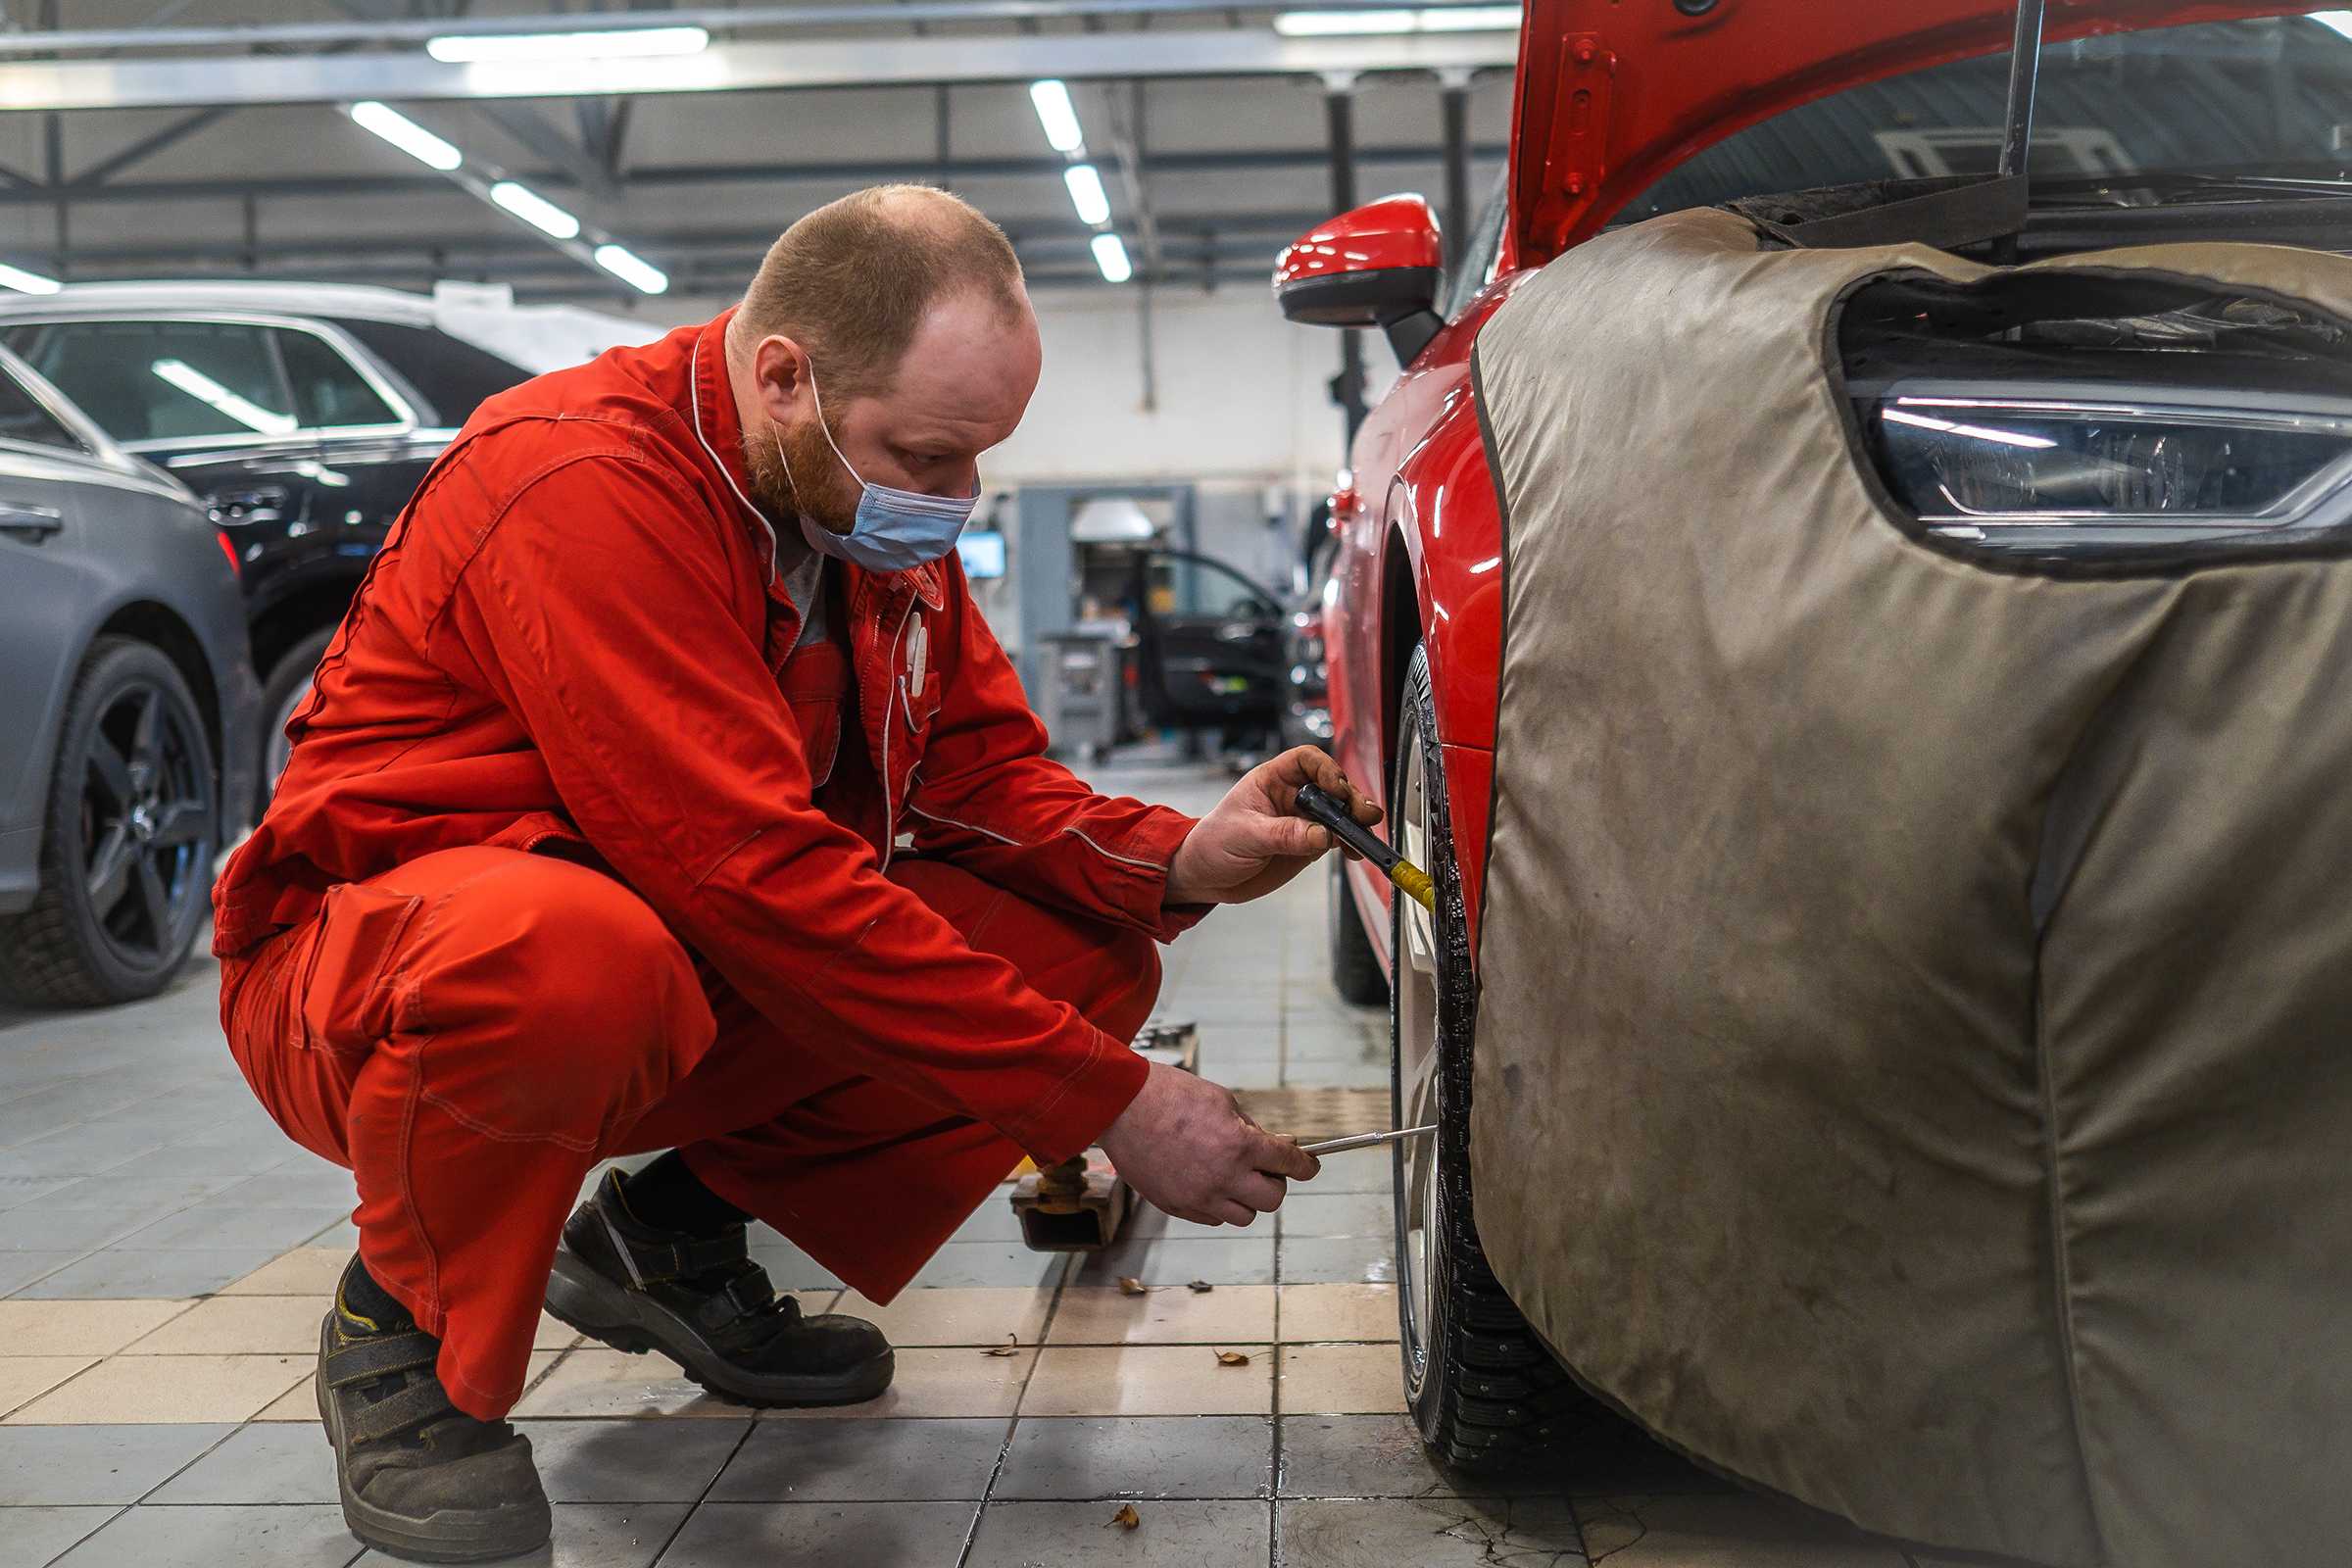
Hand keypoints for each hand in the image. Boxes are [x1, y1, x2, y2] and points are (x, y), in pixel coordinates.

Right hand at [1099, 1062, 1319, 1225]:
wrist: (1119, 1106)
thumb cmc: (1170, 1094)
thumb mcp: (1222, 1101)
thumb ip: (1252, 1128)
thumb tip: (1275, 1145)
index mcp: (1239, 1146)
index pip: (1290, 1165)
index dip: (1306, 1166)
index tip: (1309, 1166)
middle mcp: (1222, 1178)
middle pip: (1272, 1200)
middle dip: (1275, 1183)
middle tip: (1266, 1168)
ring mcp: (1198, 1198)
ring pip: (1243, 1216)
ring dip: (1247, 1198)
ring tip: (1233, 1175)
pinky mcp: (1176, 1207)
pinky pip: (1212, 1217)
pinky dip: (1218, 1204)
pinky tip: (1208, 1181)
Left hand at [1163, 746, 1380, 905]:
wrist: (1207, 876)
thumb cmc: (1213, 844)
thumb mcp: (1245, 836)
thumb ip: (1284, 834)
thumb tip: (1321, 835)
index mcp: (1271, 780)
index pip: (1305, 760)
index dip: (1325, 769)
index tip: (1337, 786)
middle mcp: (1291, 796)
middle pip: (1330, 786)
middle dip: (1350, 798)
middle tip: (1363, 815)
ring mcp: (1302, 820)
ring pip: (1338, 813)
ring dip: (1355, 822)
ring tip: (1365, 834)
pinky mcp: (1308, 844)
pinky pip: (1336, 839)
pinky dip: (1350, 844)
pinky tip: (1356, 852)